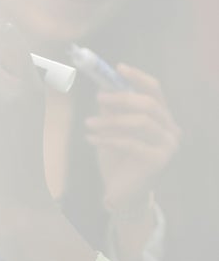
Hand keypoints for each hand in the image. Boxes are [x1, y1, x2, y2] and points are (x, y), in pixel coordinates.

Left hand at [84, 64, 179, 218]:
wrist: (121, 192)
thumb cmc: (117, 158)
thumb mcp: (112, 130)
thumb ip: (112, 111)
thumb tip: (103, 88)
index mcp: (163, 118)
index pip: (156, 91)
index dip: (137, 78)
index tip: (118, 68)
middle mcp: (171, 130)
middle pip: (149, 104)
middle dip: (121, 98)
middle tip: (98, 98)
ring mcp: (168, 145)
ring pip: (140, 122)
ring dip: (110, 121)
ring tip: (88, 124)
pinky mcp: (159, 160)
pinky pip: (131, 142)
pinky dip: (108, 139)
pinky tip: (91, 139)